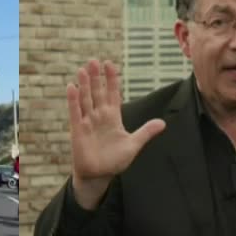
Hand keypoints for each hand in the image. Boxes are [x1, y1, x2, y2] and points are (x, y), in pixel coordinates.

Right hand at [67, 60, 165, 184]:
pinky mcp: (78, 130)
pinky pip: (75, 112)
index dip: (111, 79)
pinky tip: (72, 87)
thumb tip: (163, 123)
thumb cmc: (115, 161)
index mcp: (113, 117)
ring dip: (84, 84)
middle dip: (96, 77)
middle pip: (97, 92)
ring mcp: (88, 122)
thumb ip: (146, 132)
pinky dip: (73, 100)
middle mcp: (99, 116)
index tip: (109, 64)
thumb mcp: (133, 145)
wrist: (99, 175)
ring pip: (86, 99)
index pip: (112, 93)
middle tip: (93, 60)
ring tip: (82, 69)